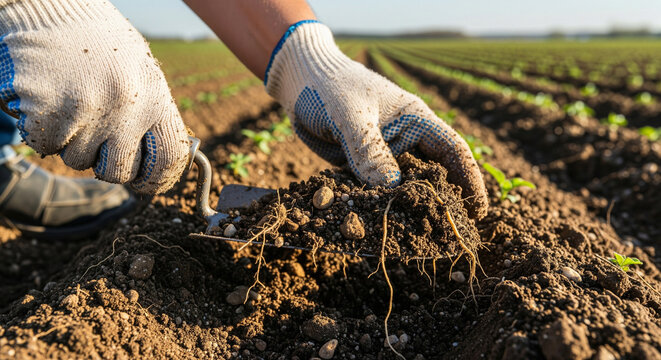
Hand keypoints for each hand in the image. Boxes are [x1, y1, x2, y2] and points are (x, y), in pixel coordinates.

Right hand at [0, 0, 188, 193]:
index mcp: (155, 95)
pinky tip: (49, 100)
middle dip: (106, 164)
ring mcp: (86, 111)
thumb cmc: (98, 43)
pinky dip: (44, 132)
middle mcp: (126, 107)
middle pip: (119, 172)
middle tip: (97, 139)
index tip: (144, 183)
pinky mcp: (47, 113)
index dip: (157, 178)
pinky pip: (47, 148)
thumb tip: (159, 166)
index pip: (170, 157)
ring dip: (72, 142)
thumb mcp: (140, 72)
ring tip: (71, 102)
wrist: (48, 8)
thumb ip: (150, 115)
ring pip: (78, 161)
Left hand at [265, 22, 487, 218]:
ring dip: (408, 207)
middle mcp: (404, 138)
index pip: (453, 151)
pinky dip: (378, 204)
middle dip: (442, 200)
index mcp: (415, 119)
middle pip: (432, 173)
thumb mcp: (350, 116)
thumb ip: (368, 150)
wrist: (298, 80)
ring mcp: (381, 152)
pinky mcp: (359, 164)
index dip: (469, 179)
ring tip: (418, 237)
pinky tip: (379, 224)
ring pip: (401, 185)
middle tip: (450, 233)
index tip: (478, 209)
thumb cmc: (329, 86)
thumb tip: (390, 188)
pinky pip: (373, 188)